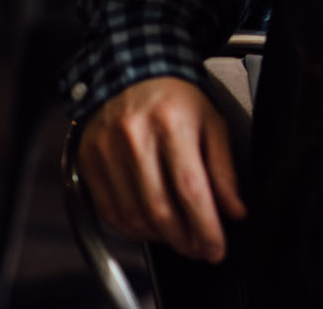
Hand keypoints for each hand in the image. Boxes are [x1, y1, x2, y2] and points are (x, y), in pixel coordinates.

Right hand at [77, 76, 244, 262]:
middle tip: (201, 249)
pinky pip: (110, 213)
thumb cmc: (175, 98)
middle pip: (160, 209)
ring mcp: (106, 152)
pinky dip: (134, 230)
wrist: (130, 73)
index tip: (217, 248)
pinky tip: (153, 228)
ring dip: (161, 239)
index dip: (205, 227)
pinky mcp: (88, 164)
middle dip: (185, 240)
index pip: (190, 190)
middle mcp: (134, 139)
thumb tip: (234, 210)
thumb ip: (223, 169)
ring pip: (133, 217)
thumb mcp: (211, 123)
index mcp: (172, 124)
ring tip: (181, 239)